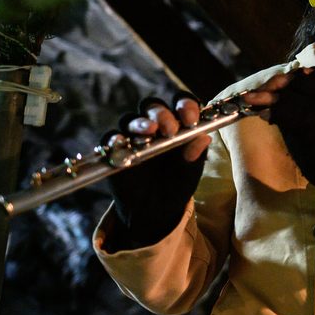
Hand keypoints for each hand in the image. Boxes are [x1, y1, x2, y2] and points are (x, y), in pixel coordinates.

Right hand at [106, 92, 208, 248]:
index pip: (180, 104)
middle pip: (153, 107)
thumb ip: (195, 155)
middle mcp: (154, 125)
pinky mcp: (114, 150)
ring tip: (150, 131)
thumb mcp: (190, 171)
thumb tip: (204, 139)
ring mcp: (132, 136)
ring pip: (131, 120)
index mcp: (177, 123)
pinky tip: (121, 142)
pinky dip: (115, 138)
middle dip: (162, 114)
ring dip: (141, 123)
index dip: (186, 106)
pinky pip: (110, 139)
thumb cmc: (177, 183)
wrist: (156, 210)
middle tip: (170, 129)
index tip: (192, 120)